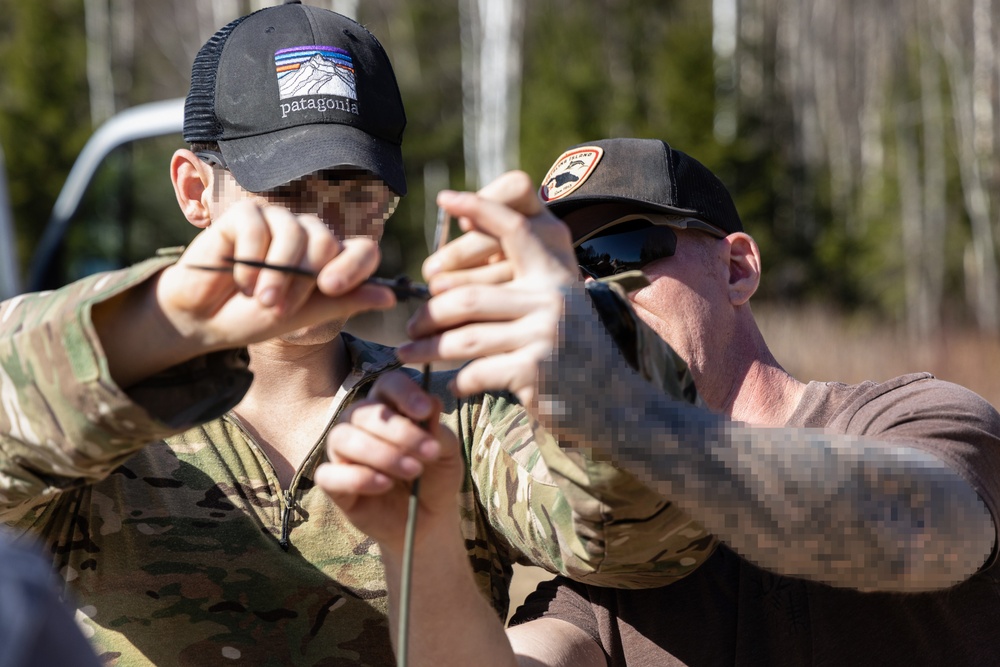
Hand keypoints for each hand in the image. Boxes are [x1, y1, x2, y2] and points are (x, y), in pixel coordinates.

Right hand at [157, 201, 393, 350]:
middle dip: (302, 282)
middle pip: (326, 243)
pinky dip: (248, 260)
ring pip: (294, 236)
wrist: (204, 319)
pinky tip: (238, 278)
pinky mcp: (246, 214)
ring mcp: (278, 220)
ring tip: (260, 299)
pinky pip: (258, 229)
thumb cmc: (255, 317)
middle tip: (277, 307)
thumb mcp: (304, 316)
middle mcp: (309, 234)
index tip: (333, 287)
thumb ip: (344, 303)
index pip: (363, 251)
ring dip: (276, 276)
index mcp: (331, 259)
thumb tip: (391, 298)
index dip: (354, 266)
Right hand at [314, 372, 463, 554]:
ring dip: (381, 453)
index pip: (387, 385)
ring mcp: (342, 452)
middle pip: (365, 412)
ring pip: (342, 438)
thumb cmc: (435, 476)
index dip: (404, 393)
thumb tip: (432, 403)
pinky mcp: (333, 484)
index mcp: (388, 406)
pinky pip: (328, 474)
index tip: (426, 411)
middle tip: (429, 452)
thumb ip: (437, 430)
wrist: (429, 519)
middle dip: (399, 431)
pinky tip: (385, 485)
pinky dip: (358, 478)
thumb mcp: (445, 452)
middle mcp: (359, 424)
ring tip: (414, 471)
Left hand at [397, 171, 577, 407]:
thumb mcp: (559, 300)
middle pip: (467, 297)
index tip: (446, 197)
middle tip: (411, 326)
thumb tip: (467, 226)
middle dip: (430, 314)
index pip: (514, 228)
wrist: (614, 401)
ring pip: (464, 338)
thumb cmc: (572, 347)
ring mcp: (544, 335)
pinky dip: (457, 381)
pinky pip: (476, 372)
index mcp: (556, 273)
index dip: (479, 208)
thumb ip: (527, 271)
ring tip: (409, 354)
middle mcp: (552, 298)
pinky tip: (452, 384)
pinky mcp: (534, 372)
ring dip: (428, 349)